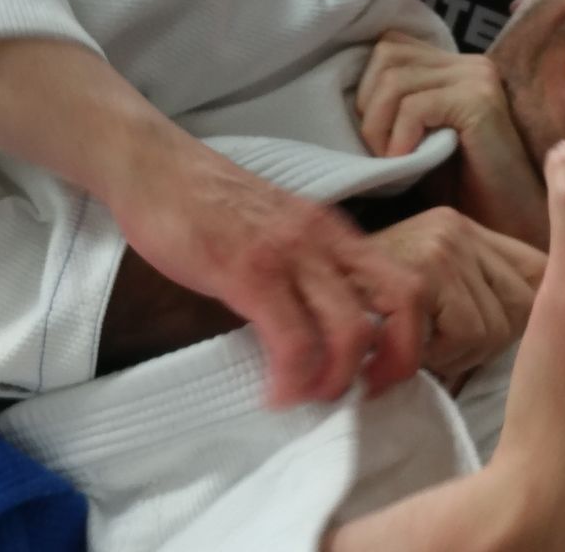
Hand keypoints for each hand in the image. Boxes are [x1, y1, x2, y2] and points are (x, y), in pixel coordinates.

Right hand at [112, 155, 428, 407]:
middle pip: (402, 302)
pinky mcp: (248, 271)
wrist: (153, 166)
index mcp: (335, 232)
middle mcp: (325, 238)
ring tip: (309, 397)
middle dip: (397, 362)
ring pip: (351, 330)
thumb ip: (301, 272)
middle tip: (362, 395)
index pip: (406, 283)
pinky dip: (293, 379)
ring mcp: (290, 253)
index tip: (382, 372)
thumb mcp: (275, 231)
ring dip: (338, 380)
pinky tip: (275, 394)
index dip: (411, 336)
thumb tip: (316, 334)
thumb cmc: (205, 204)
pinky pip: (293, 340)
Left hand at [357, 31, 545, 244]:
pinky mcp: (479, 102)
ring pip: (394, 78)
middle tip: (378, 150)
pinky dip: (398, 138)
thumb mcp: (413, 139)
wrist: (510, 224)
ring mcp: (477, 78)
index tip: (369, 131)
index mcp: (453, 65)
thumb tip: (337, 91)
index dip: (366, 86)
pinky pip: (415, 106)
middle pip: (387, 54)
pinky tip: (407, 163)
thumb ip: (390, 108)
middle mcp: (469, 63)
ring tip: (392, 159)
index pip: (389, 45)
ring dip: (378, 126)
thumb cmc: (459, 189)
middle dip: (368, 105)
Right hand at [368, 207, 544, 383]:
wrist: (295, 299)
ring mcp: (440, 246)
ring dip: (460, 354)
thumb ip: (479, 291)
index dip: (530, 312)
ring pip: (497, 326)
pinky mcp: (420, 275)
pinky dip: (443, 358)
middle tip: (439, 347)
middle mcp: (456, 227)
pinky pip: (469, 334)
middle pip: (526, 305)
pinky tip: (410, 355)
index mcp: (463, 227)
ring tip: (418, 348)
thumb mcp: (429, 288)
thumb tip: (545, 321)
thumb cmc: (363, 313)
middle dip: (488, 341)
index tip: (498, 336)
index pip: (539, 268)